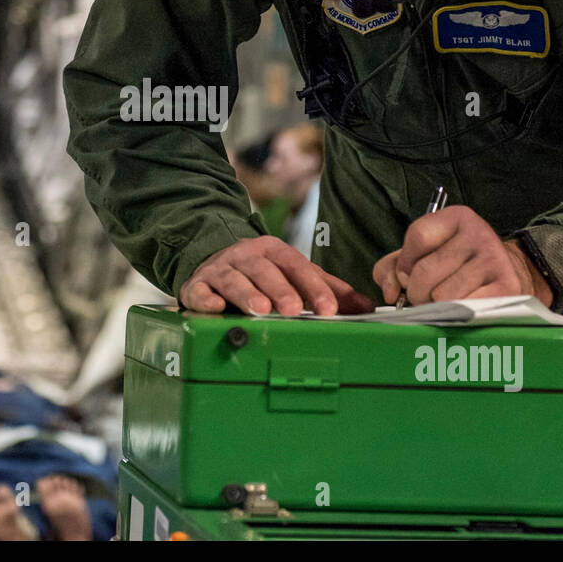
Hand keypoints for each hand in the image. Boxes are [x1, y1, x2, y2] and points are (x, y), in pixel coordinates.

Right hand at [178, 236, 374, 315]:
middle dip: (279, 289)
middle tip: (293, 309)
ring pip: (233, 279)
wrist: (213, 260)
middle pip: (264, 270)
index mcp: (274, 252)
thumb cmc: (261, 273)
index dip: (314, 287)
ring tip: (260, 310)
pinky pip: (198, 290)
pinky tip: (214, 307)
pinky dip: (205, 298)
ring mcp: (220, 269)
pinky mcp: (196, 284)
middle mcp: (246, 256)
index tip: (330, 309)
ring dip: (246, 294)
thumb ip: (328, 289)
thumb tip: (366, 306)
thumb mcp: (294, 275)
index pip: (297, 266)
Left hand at [372, 206, 552, 305]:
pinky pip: (463, 309)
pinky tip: (461, 309)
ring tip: (444, 301)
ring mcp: (494, 260)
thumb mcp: (422, 255)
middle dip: (416, 292)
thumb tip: (391, 293)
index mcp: (456, 217)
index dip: (405, 263)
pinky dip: (456, 315)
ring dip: (436, 306)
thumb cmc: (454, 266)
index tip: (407, 276)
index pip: (418, 236)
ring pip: (442, 295)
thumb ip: (391, 268)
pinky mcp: (506, 287)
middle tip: (425, 295)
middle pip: (425, 271)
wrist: (504, 275)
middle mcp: (478, 233)